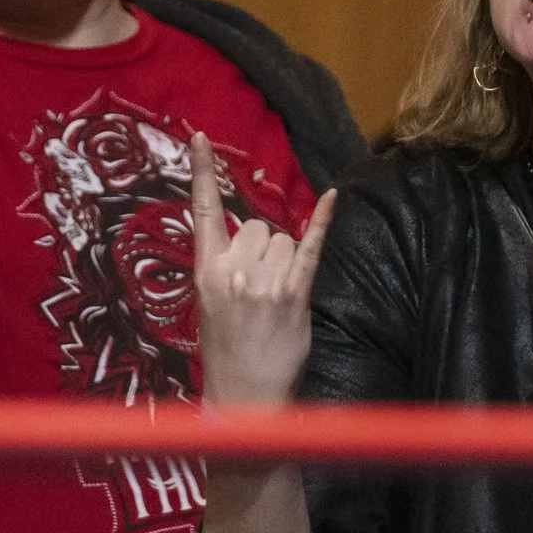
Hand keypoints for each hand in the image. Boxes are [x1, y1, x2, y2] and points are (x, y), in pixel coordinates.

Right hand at [191, 132, 334, 407]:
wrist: (244, 395)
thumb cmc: (225, 349)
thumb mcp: (207, 303)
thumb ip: (223, 266)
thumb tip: (246, 236)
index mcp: (205, 272)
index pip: (202, 212)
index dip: (202, 173)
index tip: (200, 138)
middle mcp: (233, 271)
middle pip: (257, 225)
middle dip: (262, 245)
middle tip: (258, 284)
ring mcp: (265, 283)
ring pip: (283, 238)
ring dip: (283, 258)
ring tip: (273, 297)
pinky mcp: (294, 295)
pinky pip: (311, 248)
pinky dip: (322, 221)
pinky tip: (332, 197)